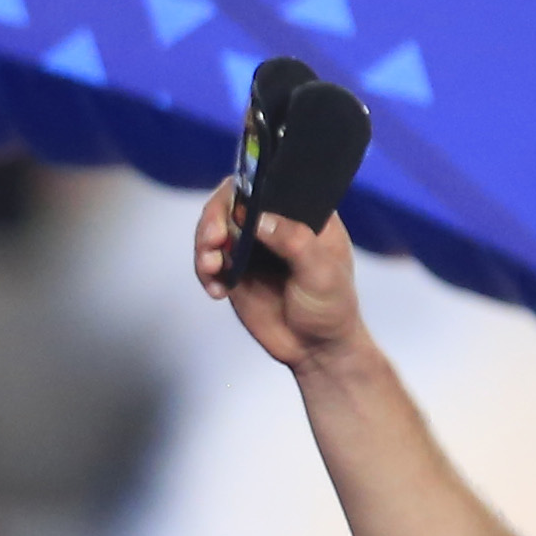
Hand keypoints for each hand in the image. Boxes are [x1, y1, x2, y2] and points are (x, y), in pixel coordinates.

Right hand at [190, 178, 362, 373]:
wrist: (317, 350)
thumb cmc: (332, 307)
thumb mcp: (321, 272)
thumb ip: (294, 241)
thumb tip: (258, 218)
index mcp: (302, 215)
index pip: (268, 185)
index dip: (244, 189)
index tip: (235, 208)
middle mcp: (274, 226)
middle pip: (231, 203)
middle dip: (214, 218)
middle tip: (213, 240)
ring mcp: (252, 249)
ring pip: (215, 230)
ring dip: (204, 246)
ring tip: (211, 268)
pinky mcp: (235, 273)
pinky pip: (209, 262)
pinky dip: (205, 272)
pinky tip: (215, 290)